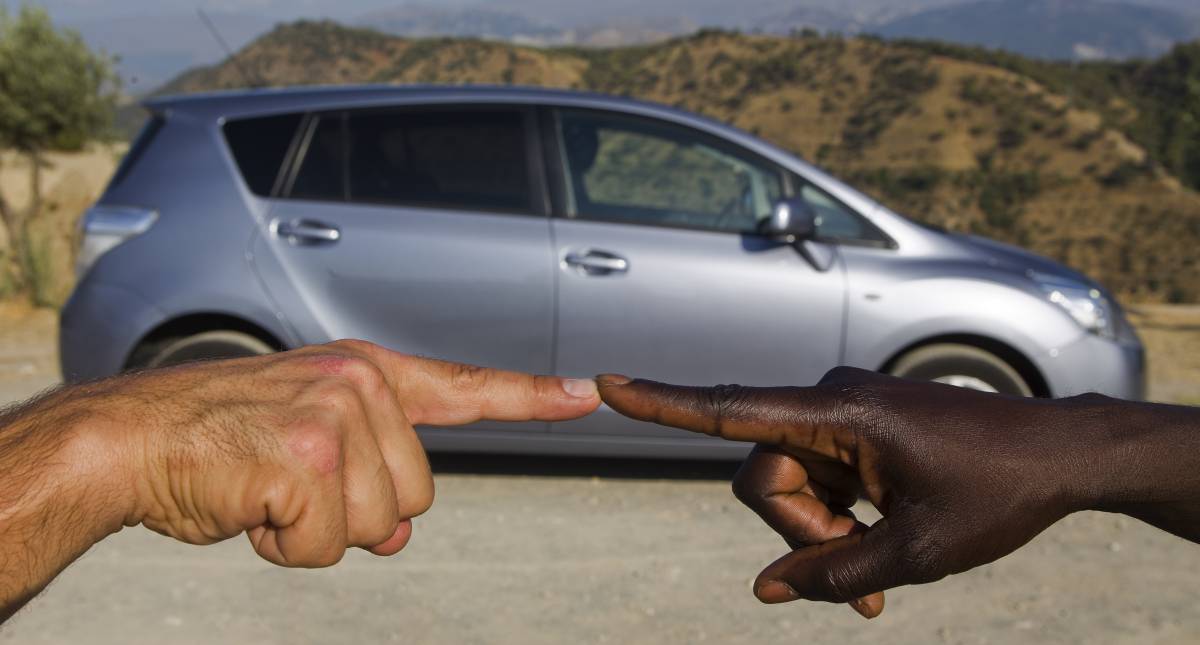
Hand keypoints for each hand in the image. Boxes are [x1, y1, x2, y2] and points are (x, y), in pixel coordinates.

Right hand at [80, 340, 600, 565]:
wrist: (129, 438)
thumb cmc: (217, 444)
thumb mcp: (305, 445)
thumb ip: (366, 478)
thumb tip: (398, 536)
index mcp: (366, 373)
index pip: (464, 387)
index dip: (530, 396)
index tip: (588, 392)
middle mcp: (360, 384)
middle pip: (414, 498)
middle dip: (351, 513)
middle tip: (284, 481)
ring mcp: (335, 416)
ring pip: (375, 527)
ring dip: (313, 532)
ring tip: (261, 488)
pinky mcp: (306, 458)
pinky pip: (323, 547)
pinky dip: (281, 547)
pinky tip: (246, 504)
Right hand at [597, 368, 1121, 618]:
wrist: (1061, 456)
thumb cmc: (995, 496)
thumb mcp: (916, 554)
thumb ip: (833, 573)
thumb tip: (763, 591)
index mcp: (840, 413)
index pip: (732, 410)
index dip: (663, 404)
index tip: (606, 384)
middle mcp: (829, 400)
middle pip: (764, 477)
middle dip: (800, 536)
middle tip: (860, 587)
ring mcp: (841, 411)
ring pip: (790, 484)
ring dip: (822, 535)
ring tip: (878, 581)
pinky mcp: (855, 425)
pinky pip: (819, 475)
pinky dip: (837, 518)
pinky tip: (879, 547)